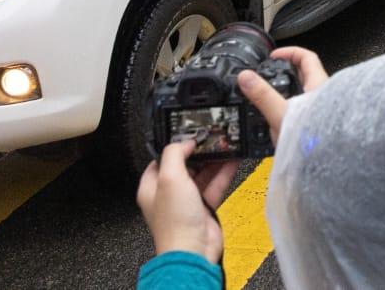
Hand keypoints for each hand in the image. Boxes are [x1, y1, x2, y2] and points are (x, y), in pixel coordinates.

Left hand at [136, 138, 237, 260]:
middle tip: (212, 137)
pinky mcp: (204, 207)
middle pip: (185, 165)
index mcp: (152, 187)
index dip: (175, 146)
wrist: (193, 250)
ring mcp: (188, 201)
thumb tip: (185, 142)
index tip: (190, 134)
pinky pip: (215, 185)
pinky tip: (233, 160)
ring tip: (225, 144)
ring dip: (214, 160)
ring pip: (202, 174)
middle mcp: (169, 193)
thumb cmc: (176, 221)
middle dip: (199, 151)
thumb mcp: (169, 178)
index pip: (161, 159)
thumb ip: (175, 154)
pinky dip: (224, 172)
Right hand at [237, 46, 328, 144]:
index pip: (307, 57)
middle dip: (286, 74)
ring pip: (303, 95)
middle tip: (269, 76)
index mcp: (318, 85)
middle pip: (305, 76)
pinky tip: (278, 120)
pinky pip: (301, 113)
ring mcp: (321, 112)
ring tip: (270, 99)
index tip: (274, 56)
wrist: (326, 163)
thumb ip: (262, 95)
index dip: (290, 52)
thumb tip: (246, 77)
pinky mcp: (317, 127)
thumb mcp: (281, 113)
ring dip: (287, 94)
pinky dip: (289, 112)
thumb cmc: (315, 139)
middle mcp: (323, 96)